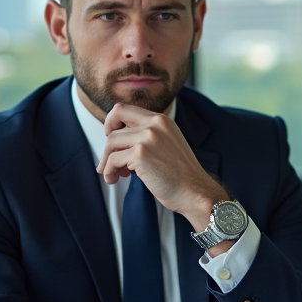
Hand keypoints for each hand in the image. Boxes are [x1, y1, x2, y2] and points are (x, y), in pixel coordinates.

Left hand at [97, 102, 224, 231]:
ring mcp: (148, 137)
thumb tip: (117, 139)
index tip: (112, 137)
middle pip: (115, 118)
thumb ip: (148, 136)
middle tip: (107, 156)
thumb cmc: (181, 175)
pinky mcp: (141, 154)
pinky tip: (114, 178)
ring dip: (106, 160)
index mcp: (161, 120)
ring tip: (112, 174)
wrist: (195, 192)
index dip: (112, 122)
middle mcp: (155, 124)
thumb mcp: (167, 144)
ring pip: (111, 141)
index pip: (125, 109)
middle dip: (106, 138)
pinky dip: (109, 170)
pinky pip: (113, 159)